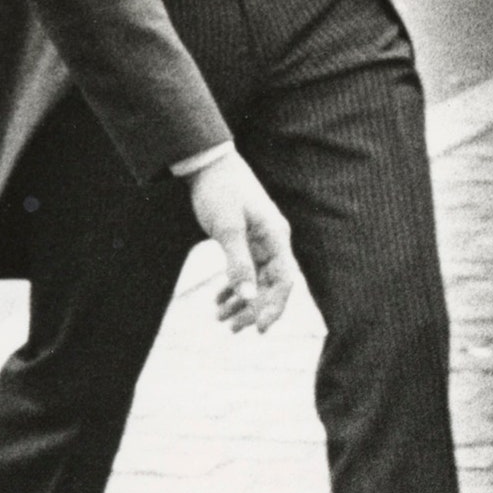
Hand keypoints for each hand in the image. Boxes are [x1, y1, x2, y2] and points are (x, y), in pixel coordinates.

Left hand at [183, 148, 293, 333]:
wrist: (207, 162)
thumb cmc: (219, 190)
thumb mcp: (227, 227)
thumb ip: (238, 261)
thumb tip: (246, 295)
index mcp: (276, 236)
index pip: (284, 280)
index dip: (274, 307)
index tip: (259, 330)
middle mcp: (273, 240)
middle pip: (271, 285)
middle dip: (253, 309)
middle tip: (232, 328)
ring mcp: (260, 240)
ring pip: (257, 280)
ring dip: (241, 301)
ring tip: (220, 319)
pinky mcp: (246, 238)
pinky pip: (246, 269)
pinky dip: (233, 286)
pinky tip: (218, 301)